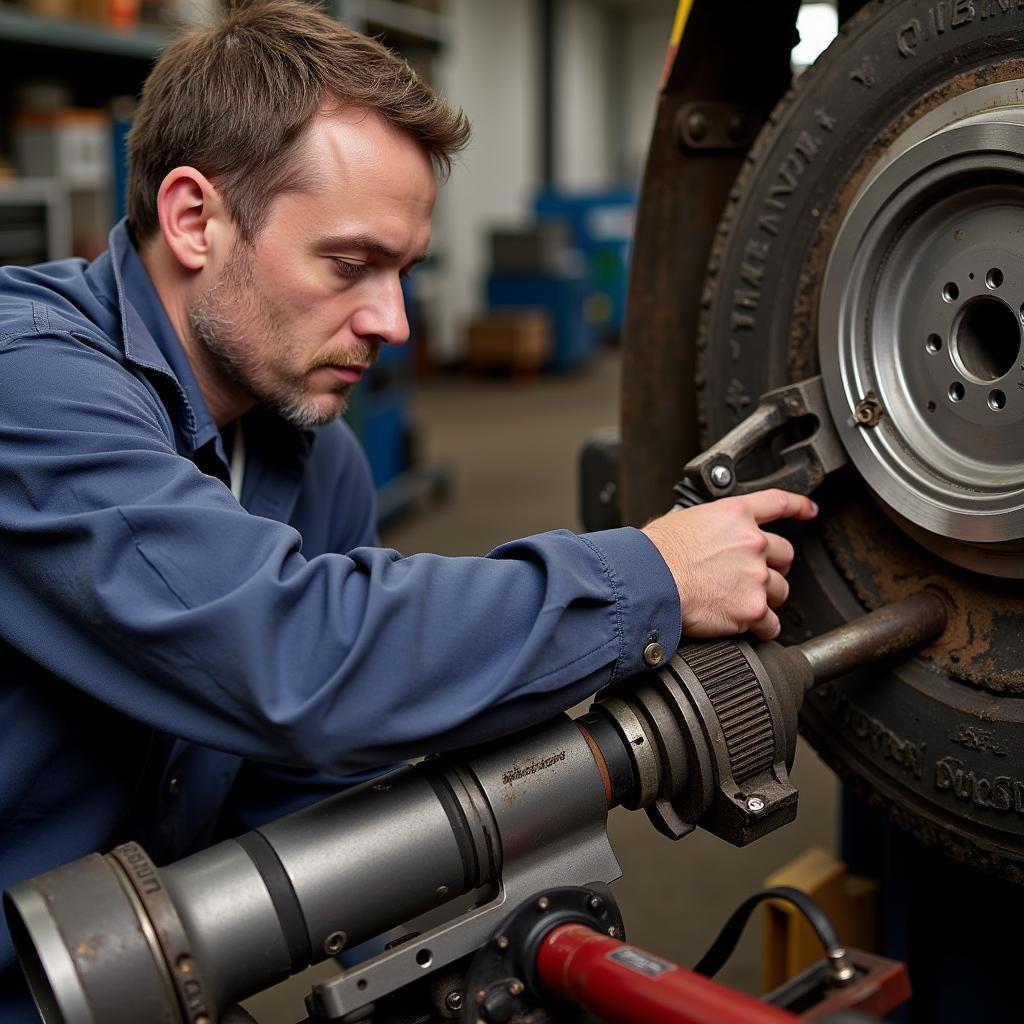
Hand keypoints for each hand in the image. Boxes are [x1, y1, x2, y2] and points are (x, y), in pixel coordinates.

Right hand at [641, 489, 817, 640]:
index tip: (810, 511)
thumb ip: (709, 527)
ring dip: (767, 597)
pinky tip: (751, 627)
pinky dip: (763, 628)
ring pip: (780, 590)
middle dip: (773, 565)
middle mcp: (752, 543)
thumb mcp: (683, 521)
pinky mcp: (752, 609)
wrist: (649, 580)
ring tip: (743, 602)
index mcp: (735, 515)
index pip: (778, 503)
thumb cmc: (655, 553)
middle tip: (753, 576)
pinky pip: (771, 624)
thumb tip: (707, 539)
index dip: (799, 506)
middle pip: (784, 555)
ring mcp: (756, 576)